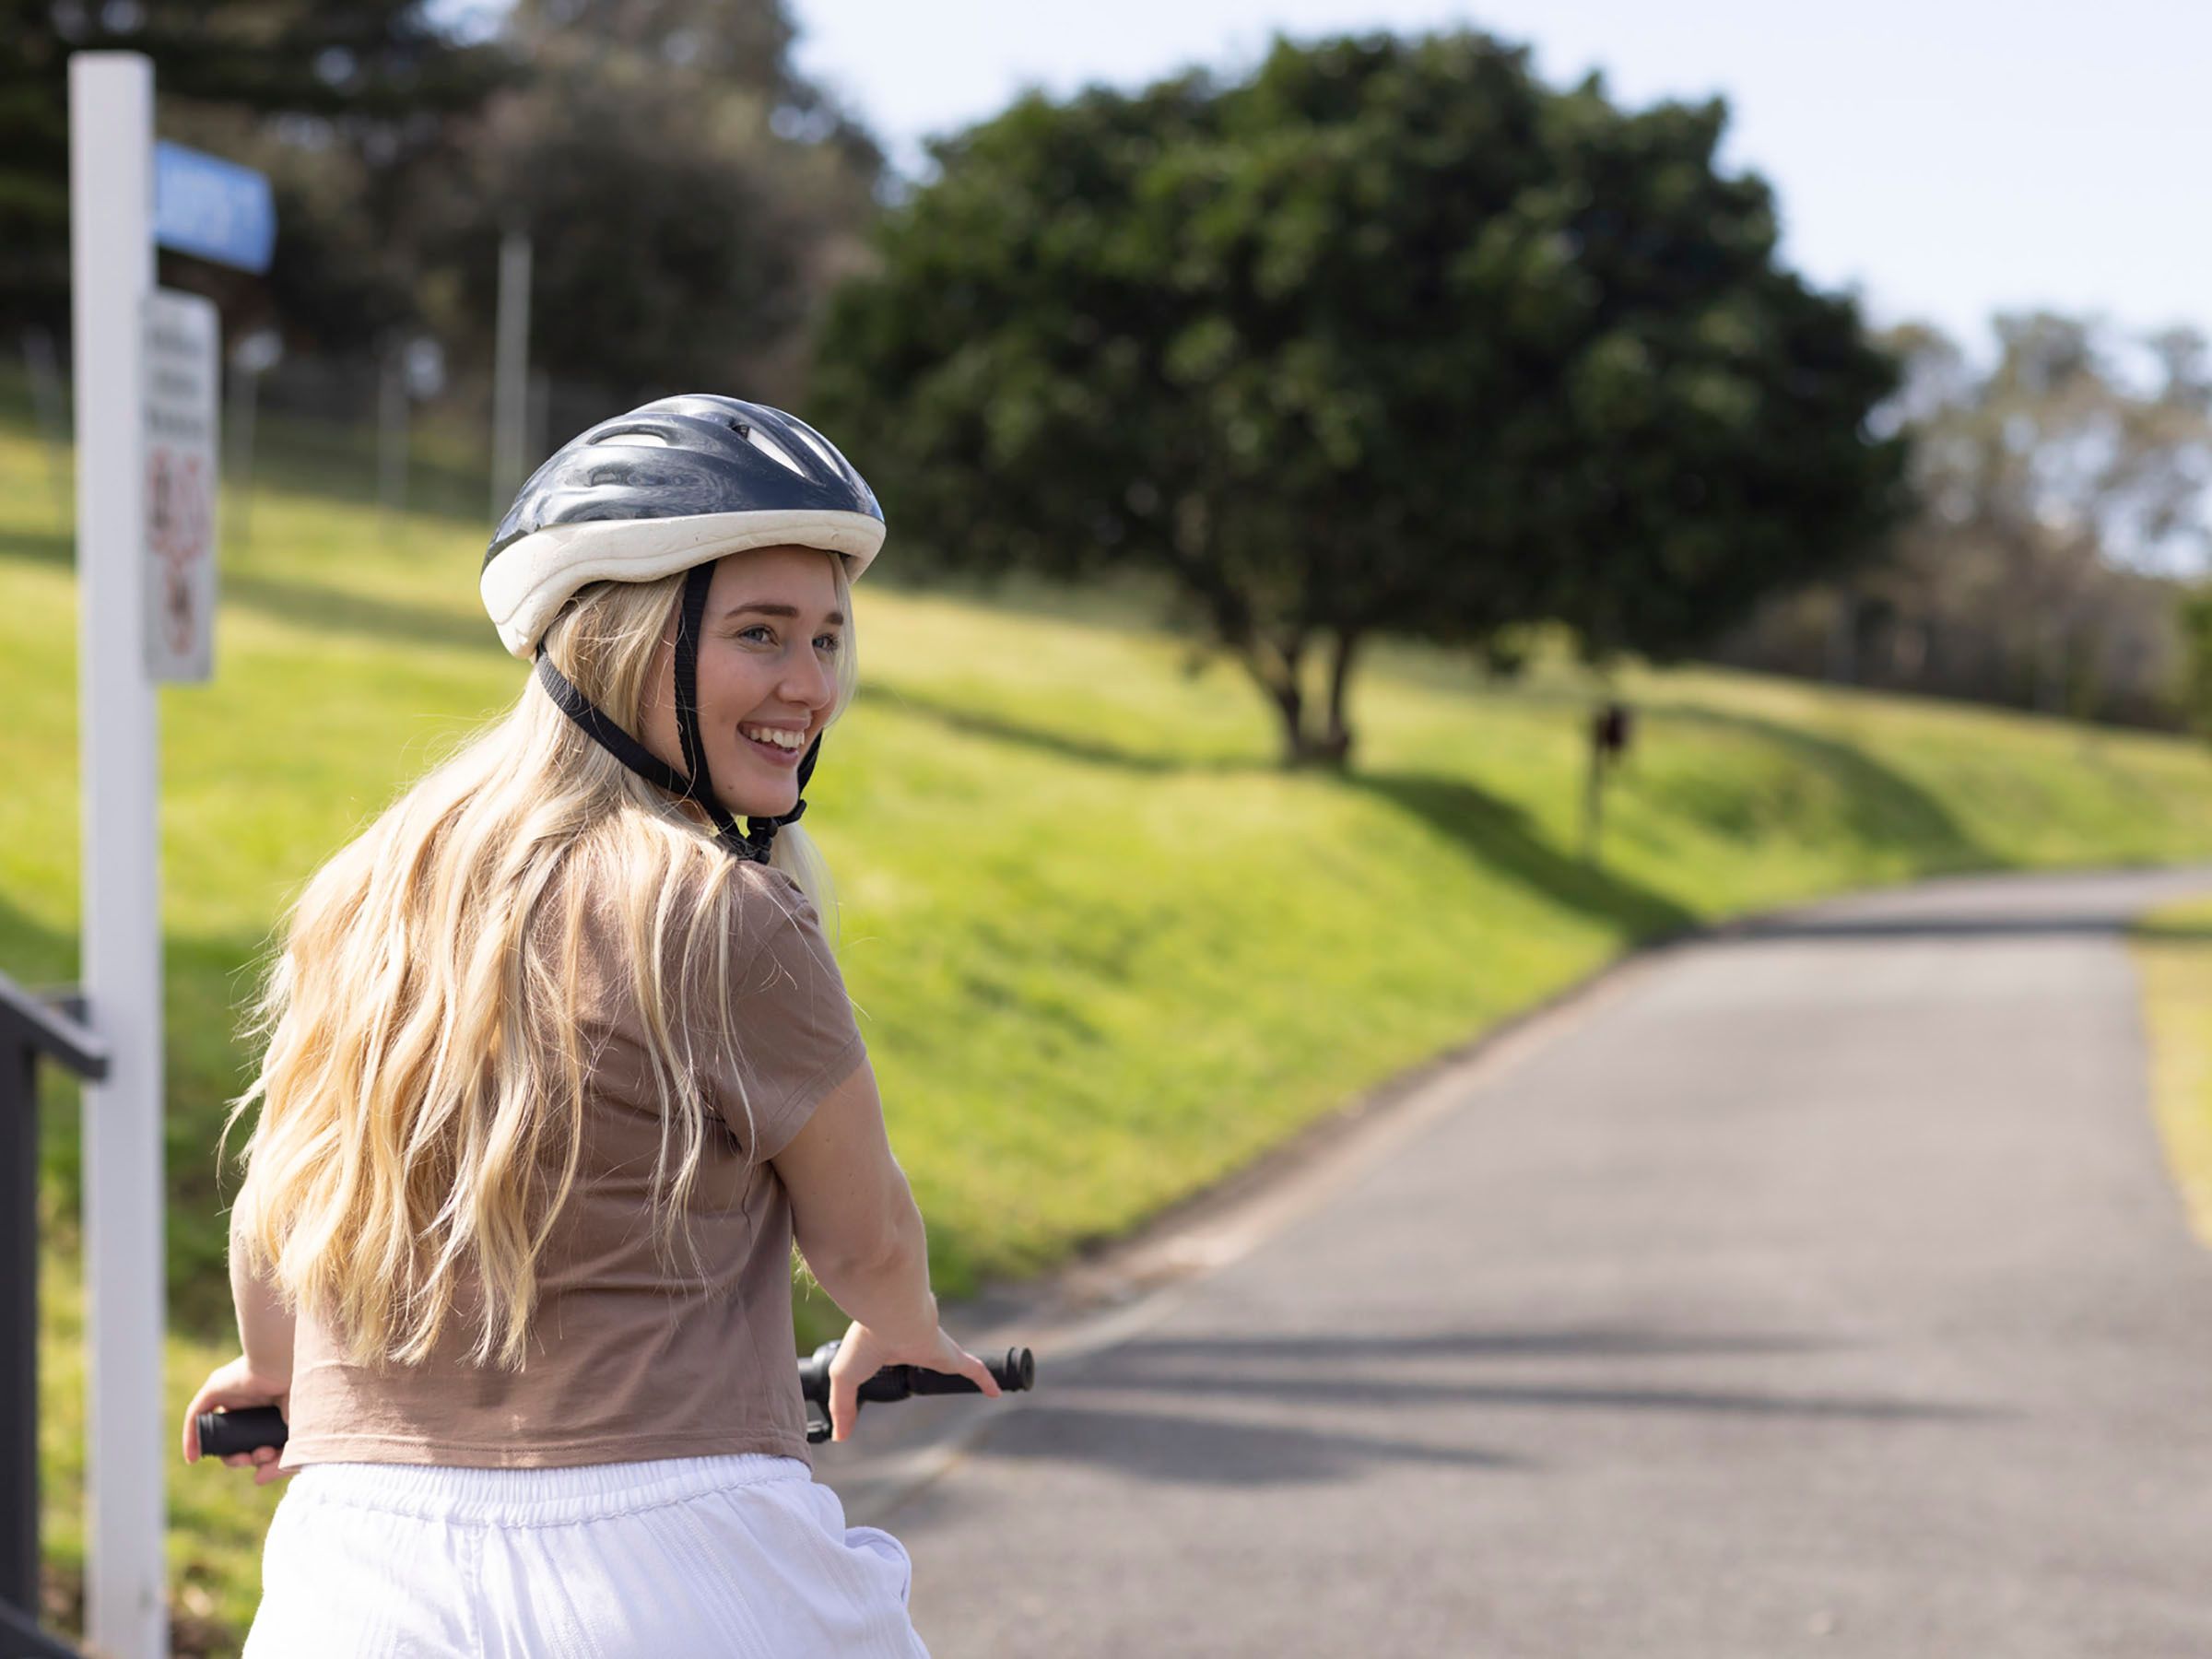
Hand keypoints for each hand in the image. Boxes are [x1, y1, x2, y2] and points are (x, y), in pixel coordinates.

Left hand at [182, 1355, 291, 1486]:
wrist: (294, 1366)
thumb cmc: (304, 1394)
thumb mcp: (298, 1435)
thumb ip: (283, 1461)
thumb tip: (257, 1480)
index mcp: (272, 1406)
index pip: (258, 1438)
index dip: (260, 1456)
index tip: (269, 1462)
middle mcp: (251, 1401)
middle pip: (239, 1440)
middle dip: (246, 1457)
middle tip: (259, 1458)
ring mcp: (232, 1395)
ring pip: (221, 1433)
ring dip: (228, 1454)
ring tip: (242, 1460)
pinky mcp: (215, 1388)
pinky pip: (197, 1416)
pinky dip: (193, 1438)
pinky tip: (193, 1458)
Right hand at [826, 1318, 1001, 1443]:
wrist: (890, 1315)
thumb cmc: (865, 1342)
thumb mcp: (846, 1378)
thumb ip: (844, 1407)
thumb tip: (840, 1436)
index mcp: (890, 1346)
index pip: (898, 1353)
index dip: (898, 1358)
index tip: (898, 1362)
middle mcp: (916, 1344)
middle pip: (930, 1354)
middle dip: (936, 1358)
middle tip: (939, 1369)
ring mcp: (937, 1349)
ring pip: (955, 1360)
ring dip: (965, 1368)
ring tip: (976, 1381)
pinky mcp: (952, 1355)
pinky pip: (974, 1370)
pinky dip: (985, 1380)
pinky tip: (996, 1392)